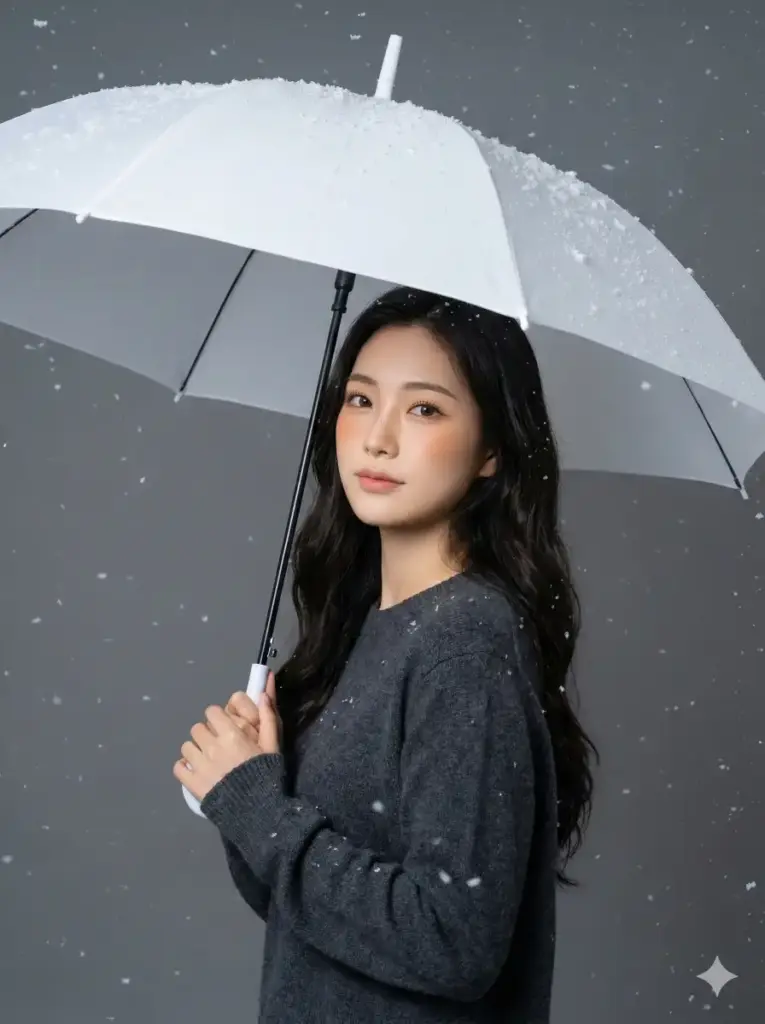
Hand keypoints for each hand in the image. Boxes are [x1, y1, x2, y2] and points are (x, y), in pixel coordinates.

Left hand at [173, 672, 280, 803]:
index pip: (212, 712)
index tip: (224, 727)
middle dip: (206, 734)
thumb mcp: (273, 745)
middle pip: (197, 728)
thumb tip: (263, 693)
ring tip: (207, 760)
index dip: (217, 718)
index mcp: (231, 734)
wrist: (257, 809)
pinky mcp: (191, 782)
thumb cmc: (267, 775)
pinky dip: (185, 767)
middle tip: (217, 745)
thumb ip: (268, 718)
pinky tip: (196, 771)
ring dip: (195, 750)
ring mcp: (199, 764)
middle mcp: (212, 746)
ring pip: (186, 746)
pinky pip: (178, 766)